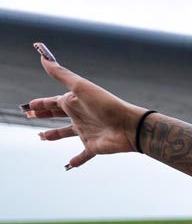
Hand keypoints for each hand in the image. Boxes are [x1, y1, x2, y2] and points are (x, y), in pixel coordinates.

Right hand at [24, 43, 146, 168]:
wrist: (130, 126)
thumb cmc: (106, 105)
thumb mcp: (81, 87)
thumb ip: (62, 75)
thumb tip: (43, 59)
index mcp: (75, 103)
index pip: (54, 102)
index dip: (41, 104)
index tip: (29, 106)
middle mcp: (80, 116)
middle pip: (58, 115)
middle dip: (44, 115)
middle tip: (30, 115)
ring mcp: (87, 132)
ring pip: (67, 133)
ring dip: (55, 135)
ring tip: (42, 137)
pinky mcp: (94, 146)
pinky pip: (84, 154)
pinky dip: (78, 159)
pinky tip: (70, 164)